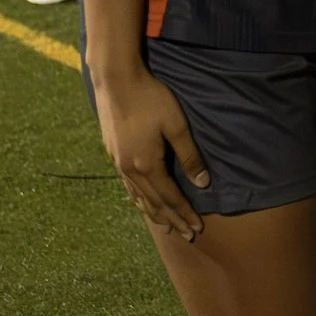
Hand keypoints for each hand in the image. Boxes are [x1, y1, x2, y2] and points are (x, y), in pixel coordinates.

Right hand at [92, 63, 208, 239]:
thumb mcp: (177, 126)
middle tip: (187, 235)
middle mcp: (129, 169)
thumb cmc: (151, 99)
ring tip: (165, 225)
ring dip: (153, 212)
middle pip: (154, 202)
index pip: (170, 198)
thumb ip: (190, 156)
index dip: (184, 213)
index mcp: (147, 165)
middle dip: (171, 219)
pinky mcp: (112, 152)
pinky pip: (127, 184)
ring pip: (138, 195)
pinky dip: (137, 197)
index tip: (197, 228)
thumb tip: (203, 183)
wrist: (116, 80)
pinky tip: (140, 200)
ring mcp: (118, 162)